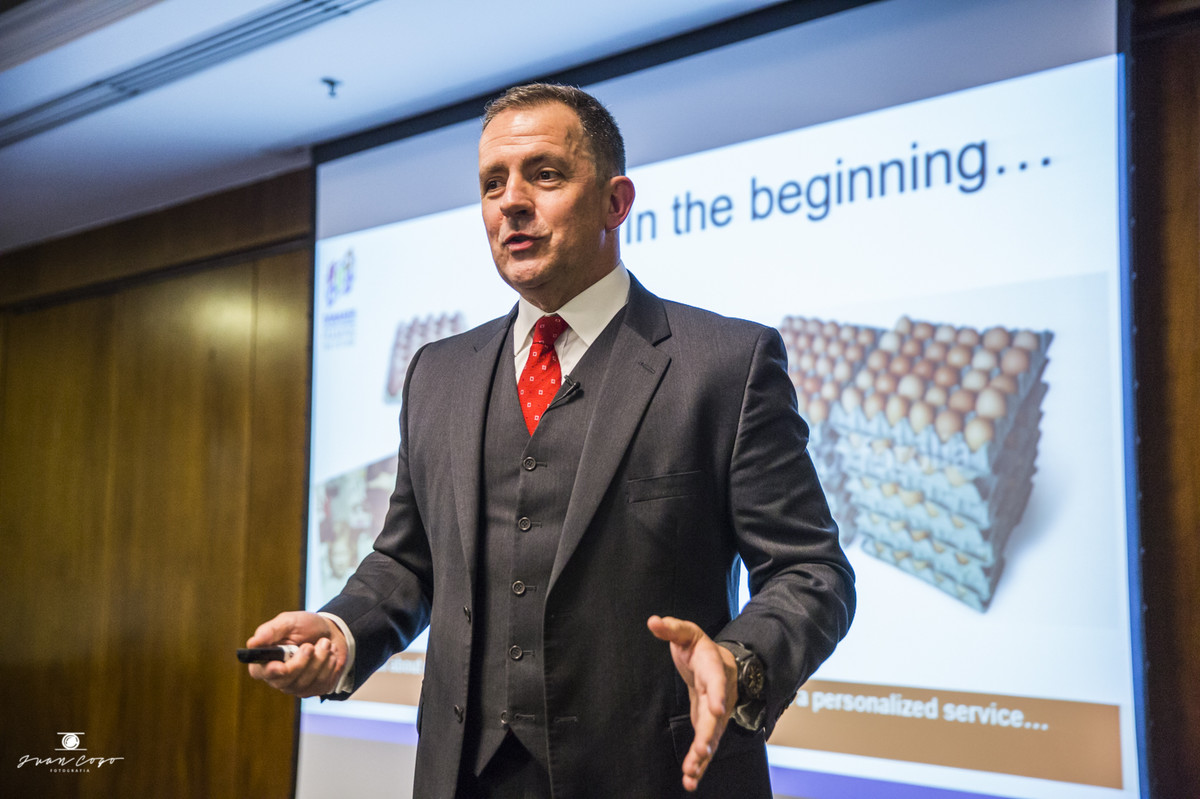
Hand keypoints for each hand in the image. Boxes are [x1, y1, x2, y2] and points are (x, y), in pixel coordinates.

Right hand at [246, 611, 347, 697]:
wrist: (332, 632)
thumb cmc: (306, 626)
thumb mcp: (289, 621)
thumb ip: (271, 630)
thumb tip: (252, 643)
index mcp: (266, 659)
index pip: (259, 672)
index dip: (269, 671)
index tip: (280, 666)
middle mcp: (278, 677)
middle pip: (284, 681)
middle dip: (301, 662)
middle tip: (310, 646)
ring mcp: (296, 686)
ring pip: (304, 683)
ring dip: (319, 660)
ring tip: (325, 643)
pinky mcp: (314, 689)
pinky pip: (320, 684)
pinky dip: (329, 665)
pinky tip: (330, 654)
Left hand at [647, 615, 737, 791]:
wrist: (718, 661)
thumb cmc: (699, 648)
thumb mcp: (686, 633)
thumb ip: (671, 628)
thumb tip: (653, 621)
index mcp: (715, 667)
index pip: (718, 681)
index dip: (719, 695)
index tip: (717, 709)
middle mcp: (720, 692)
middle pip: (716, 716)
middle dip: (709, 735)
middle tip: (702, 752)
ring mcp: (717, 711)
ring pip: (712, 735)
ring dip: (703, 756)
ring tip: (691, 774)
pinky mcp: (709, 724)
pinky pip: (707, 744)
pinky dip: (700, 763)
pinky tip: (690, 779)